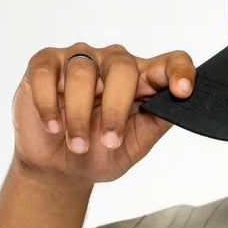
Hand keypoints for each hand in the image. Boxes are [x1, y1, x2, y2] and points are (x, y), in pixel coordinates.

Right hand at [11, 43, 195, 183]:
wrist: (60, 168)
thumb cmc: (100, 153)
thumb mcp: (134, 145)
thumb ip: (155, 123)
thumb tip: (178, 107)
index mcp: (142, 80)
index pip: (168, 63)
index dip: (179, 71)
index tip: (183, 91)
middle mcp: (112, 63)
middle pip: (122, 68)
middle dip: (116, 109)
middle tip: (109, 141)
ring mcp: (78, 59)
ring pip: (82, 74)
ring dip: (80, 116)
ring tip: (78, 145)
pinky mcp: (44, 64)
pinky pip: (47, 74)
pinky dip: (49, 104)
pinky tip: (53, 126)